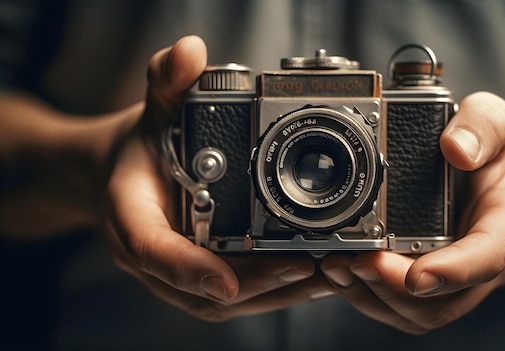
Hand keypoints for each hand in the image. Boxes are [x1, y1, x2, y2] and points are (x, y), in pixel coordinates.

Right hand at [105, 36, 332, 321]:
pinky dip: (273, 291)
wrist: (126, 174)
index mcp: (130, 212)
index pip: (149, 247)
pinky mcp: (200, 277)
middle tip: (306, 267)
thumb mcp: (152, 107)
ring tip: (322, 278)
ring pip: (221, 300)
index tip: (226, 279)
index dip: (185, 268)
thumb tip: (189, 52)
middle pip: (198, 287)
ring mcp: (176, 271)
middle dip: (256, 283)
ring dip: (273, 293)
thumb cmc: (141, 147)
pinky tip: (309, 279)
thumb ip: (167, 79)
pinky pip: (235, 295)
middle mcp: (153, 252)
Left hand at [321, 92, 504, 333]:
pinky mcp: (438, 280)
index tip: (415, 276)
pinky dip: (371, 296)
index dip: (452, 273)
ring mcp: (462, 277)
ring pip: (422, 312)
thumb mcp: (499, 120)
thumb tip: (455, 147)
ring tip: (337, 268)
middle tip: (352, 263)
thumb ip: (481, 125)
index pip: (487, 257)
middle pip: (445, 301)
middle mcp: (486, 259)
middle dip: (393, 289)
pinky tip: (343, 275)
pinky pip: (407, 306)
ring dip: (375, 297)